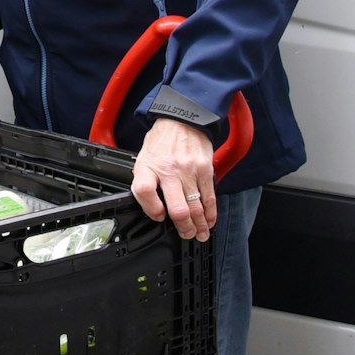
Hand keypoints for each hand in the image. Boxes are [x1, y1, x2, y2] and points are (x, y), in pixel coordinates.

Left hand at [131, 118, 216, 241]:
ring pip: (196, 207)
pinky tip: (209, 220)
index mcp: (148, 166)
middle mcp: (168, 170)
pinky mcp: (205, 170)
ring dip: (199, 225)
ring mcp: (189, 171)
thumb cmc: (161, 142)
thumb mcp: (144, 158)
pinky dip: (211, 213)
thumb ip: (145, 181)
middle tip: (187, 234)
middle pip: (177, 208)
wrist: (182, 120)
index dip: (151, 209)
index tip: (159, 217)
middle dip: (184, 228)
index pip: (143, 191)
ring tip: (199, 233)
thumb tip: (153, 208)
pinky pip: (209, 197)